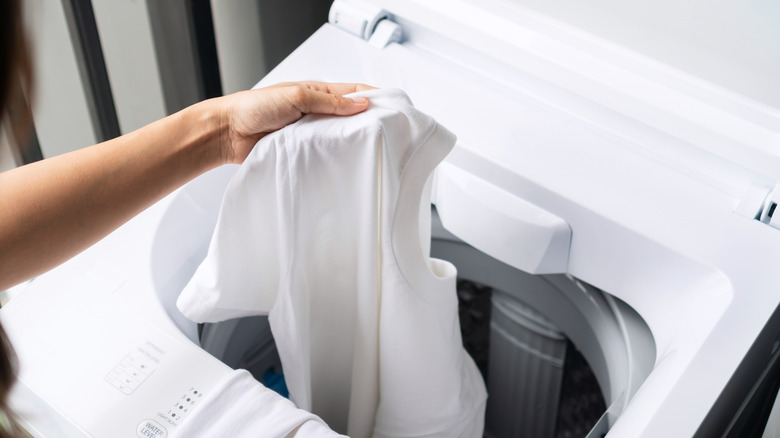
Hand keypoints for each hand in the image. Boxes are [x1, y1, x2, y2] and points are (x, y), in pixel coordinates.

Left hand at [217, 81, 374, 163]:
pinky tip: (345, 163)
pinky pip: (324, 154)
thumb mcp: (297, 96)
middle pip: (351, 117)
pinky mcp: (302, 151)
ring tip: (371, 149)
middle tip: (387, 133)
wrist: (228, 133)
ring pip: (339, 137)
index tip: (394, 107)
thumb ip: (329, 102)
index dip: (375, 97)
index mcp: (318, 92)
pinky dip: (334, 157)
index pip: (354, 92)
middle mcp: (317, 112)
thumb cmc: (255, 107)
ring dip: (351, 142)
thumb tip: (361, 104)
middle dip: (368, 123)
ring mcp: (310, 133)